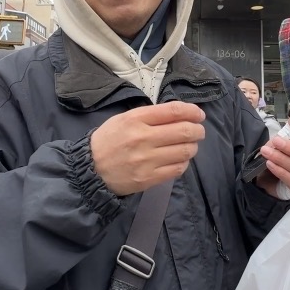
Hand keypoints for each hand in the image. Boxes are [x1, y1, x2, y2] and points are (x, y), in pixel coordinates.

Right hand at [90, 102, 205, 195]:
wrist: (90, 169)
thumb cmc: (109, 140)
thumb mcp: (124, 119)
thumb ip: (150, 115)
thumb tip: (179, 114)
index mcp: (136, 119)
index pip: (173, 111)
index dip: (192, 111)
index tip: (198, 114)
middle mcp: (143, 138)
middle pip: (184, 131)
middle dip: (198, 130)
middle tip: (198, 131)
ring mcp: (147, 160)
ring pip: (184, 151)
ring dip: (192, 147)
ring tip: (190, 145)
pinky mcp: (149, 178)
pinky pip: (177, 169)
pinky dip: (184, 162)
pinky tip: (180, 159)